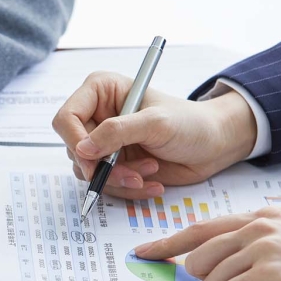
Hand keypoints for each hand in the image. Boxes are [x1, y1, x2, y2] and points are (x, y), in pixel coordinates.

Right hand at [52, 72, 257, 199]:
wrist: (214, 144)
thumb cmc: (190, 123)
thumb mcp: (156, 123)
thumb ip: (117, 132)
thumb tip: (82, 149)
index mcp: (100, 91)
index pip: (67, 118)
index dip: (75, 141)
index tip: (94, 162)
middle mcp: (96, 115)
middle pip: (74, 148)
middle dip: (104, 167)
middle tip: (132, 174)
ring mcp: (104, 141)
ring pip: (88, 170)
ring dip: (118, 179)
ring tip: (149, 172)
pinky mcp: (113, 163)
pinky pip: (104, 183)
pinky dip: (127, 188)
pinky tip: (151, 182)